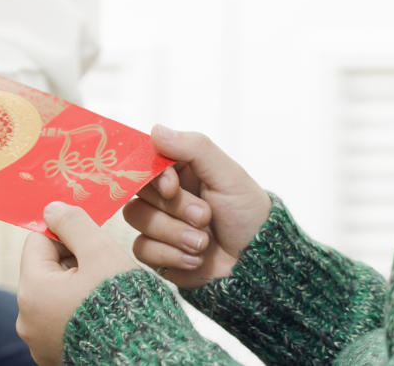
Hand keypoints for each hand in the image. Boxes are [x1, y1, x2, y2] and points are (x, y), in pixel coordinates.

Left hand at [16, 202, 137, 365]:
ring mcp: (39, 341)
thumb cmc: (123, 303)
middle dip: (74, 263)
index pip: (39, 241)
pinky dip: (80, 313)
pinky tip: (105, 315)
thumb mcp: (101, 252)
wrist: (143, 356)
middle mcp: (26, 319)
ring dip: (78, 288)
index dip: (67, 235)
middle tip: (105, 271)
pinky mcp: (55, 355)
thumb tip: (51, 208)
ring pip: (55, 295)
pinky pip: (62, 321)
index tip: (93, 242)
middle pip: (46, 270)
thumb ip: (74, 224)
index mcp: (31, 290)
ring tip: (107, 294)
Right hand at [123, 125, 271, 288]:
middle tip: (205, 217)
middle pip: (139, 190)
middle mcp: (165, 194)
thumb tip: (156, 130)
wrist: (256, 264)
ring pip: (137, 218)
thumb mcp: (228, 175)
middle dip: (175, 207)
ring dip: (174, 233)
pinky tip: (195, 259)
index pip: (146, 160)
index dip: (153, 174)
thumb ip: (194, 148)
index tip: (171, 186)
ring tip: (203, 243)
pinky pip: (142, 248)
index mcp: (180, 169)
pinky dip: (170, 255)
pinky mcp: (157, 252)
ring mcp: (159, 223)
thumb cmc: (247, 214)